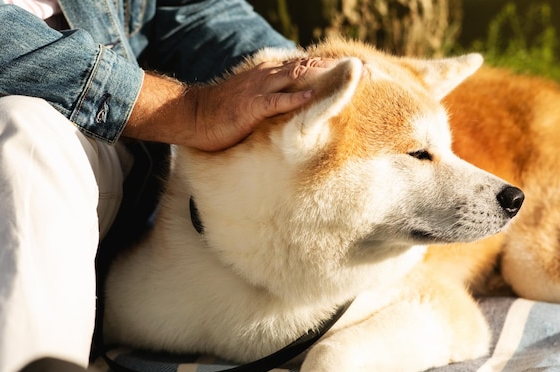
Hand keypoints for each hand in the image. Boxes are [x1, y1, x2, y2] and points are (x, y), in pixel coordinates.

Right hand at [124, 58, 335, 150]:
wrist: (193, 116)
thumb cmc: (222, 112)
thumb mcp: (253, 101)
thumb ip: (275, 99)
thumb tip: (297, 106)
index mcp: (269, 75)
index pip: (304, 67)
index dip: (330, 69)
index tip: (356, 74)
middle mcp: (267, 76)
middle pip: (307, 67)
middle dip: (336, 69)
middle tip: (366, 74)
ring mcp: (259, 90)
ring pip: (297, 77)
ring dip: (324, 77)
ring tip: (350, 79)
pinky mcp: (251, 107)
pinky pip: (277, 100)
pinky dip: (296, 99)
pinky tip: (313, 98)